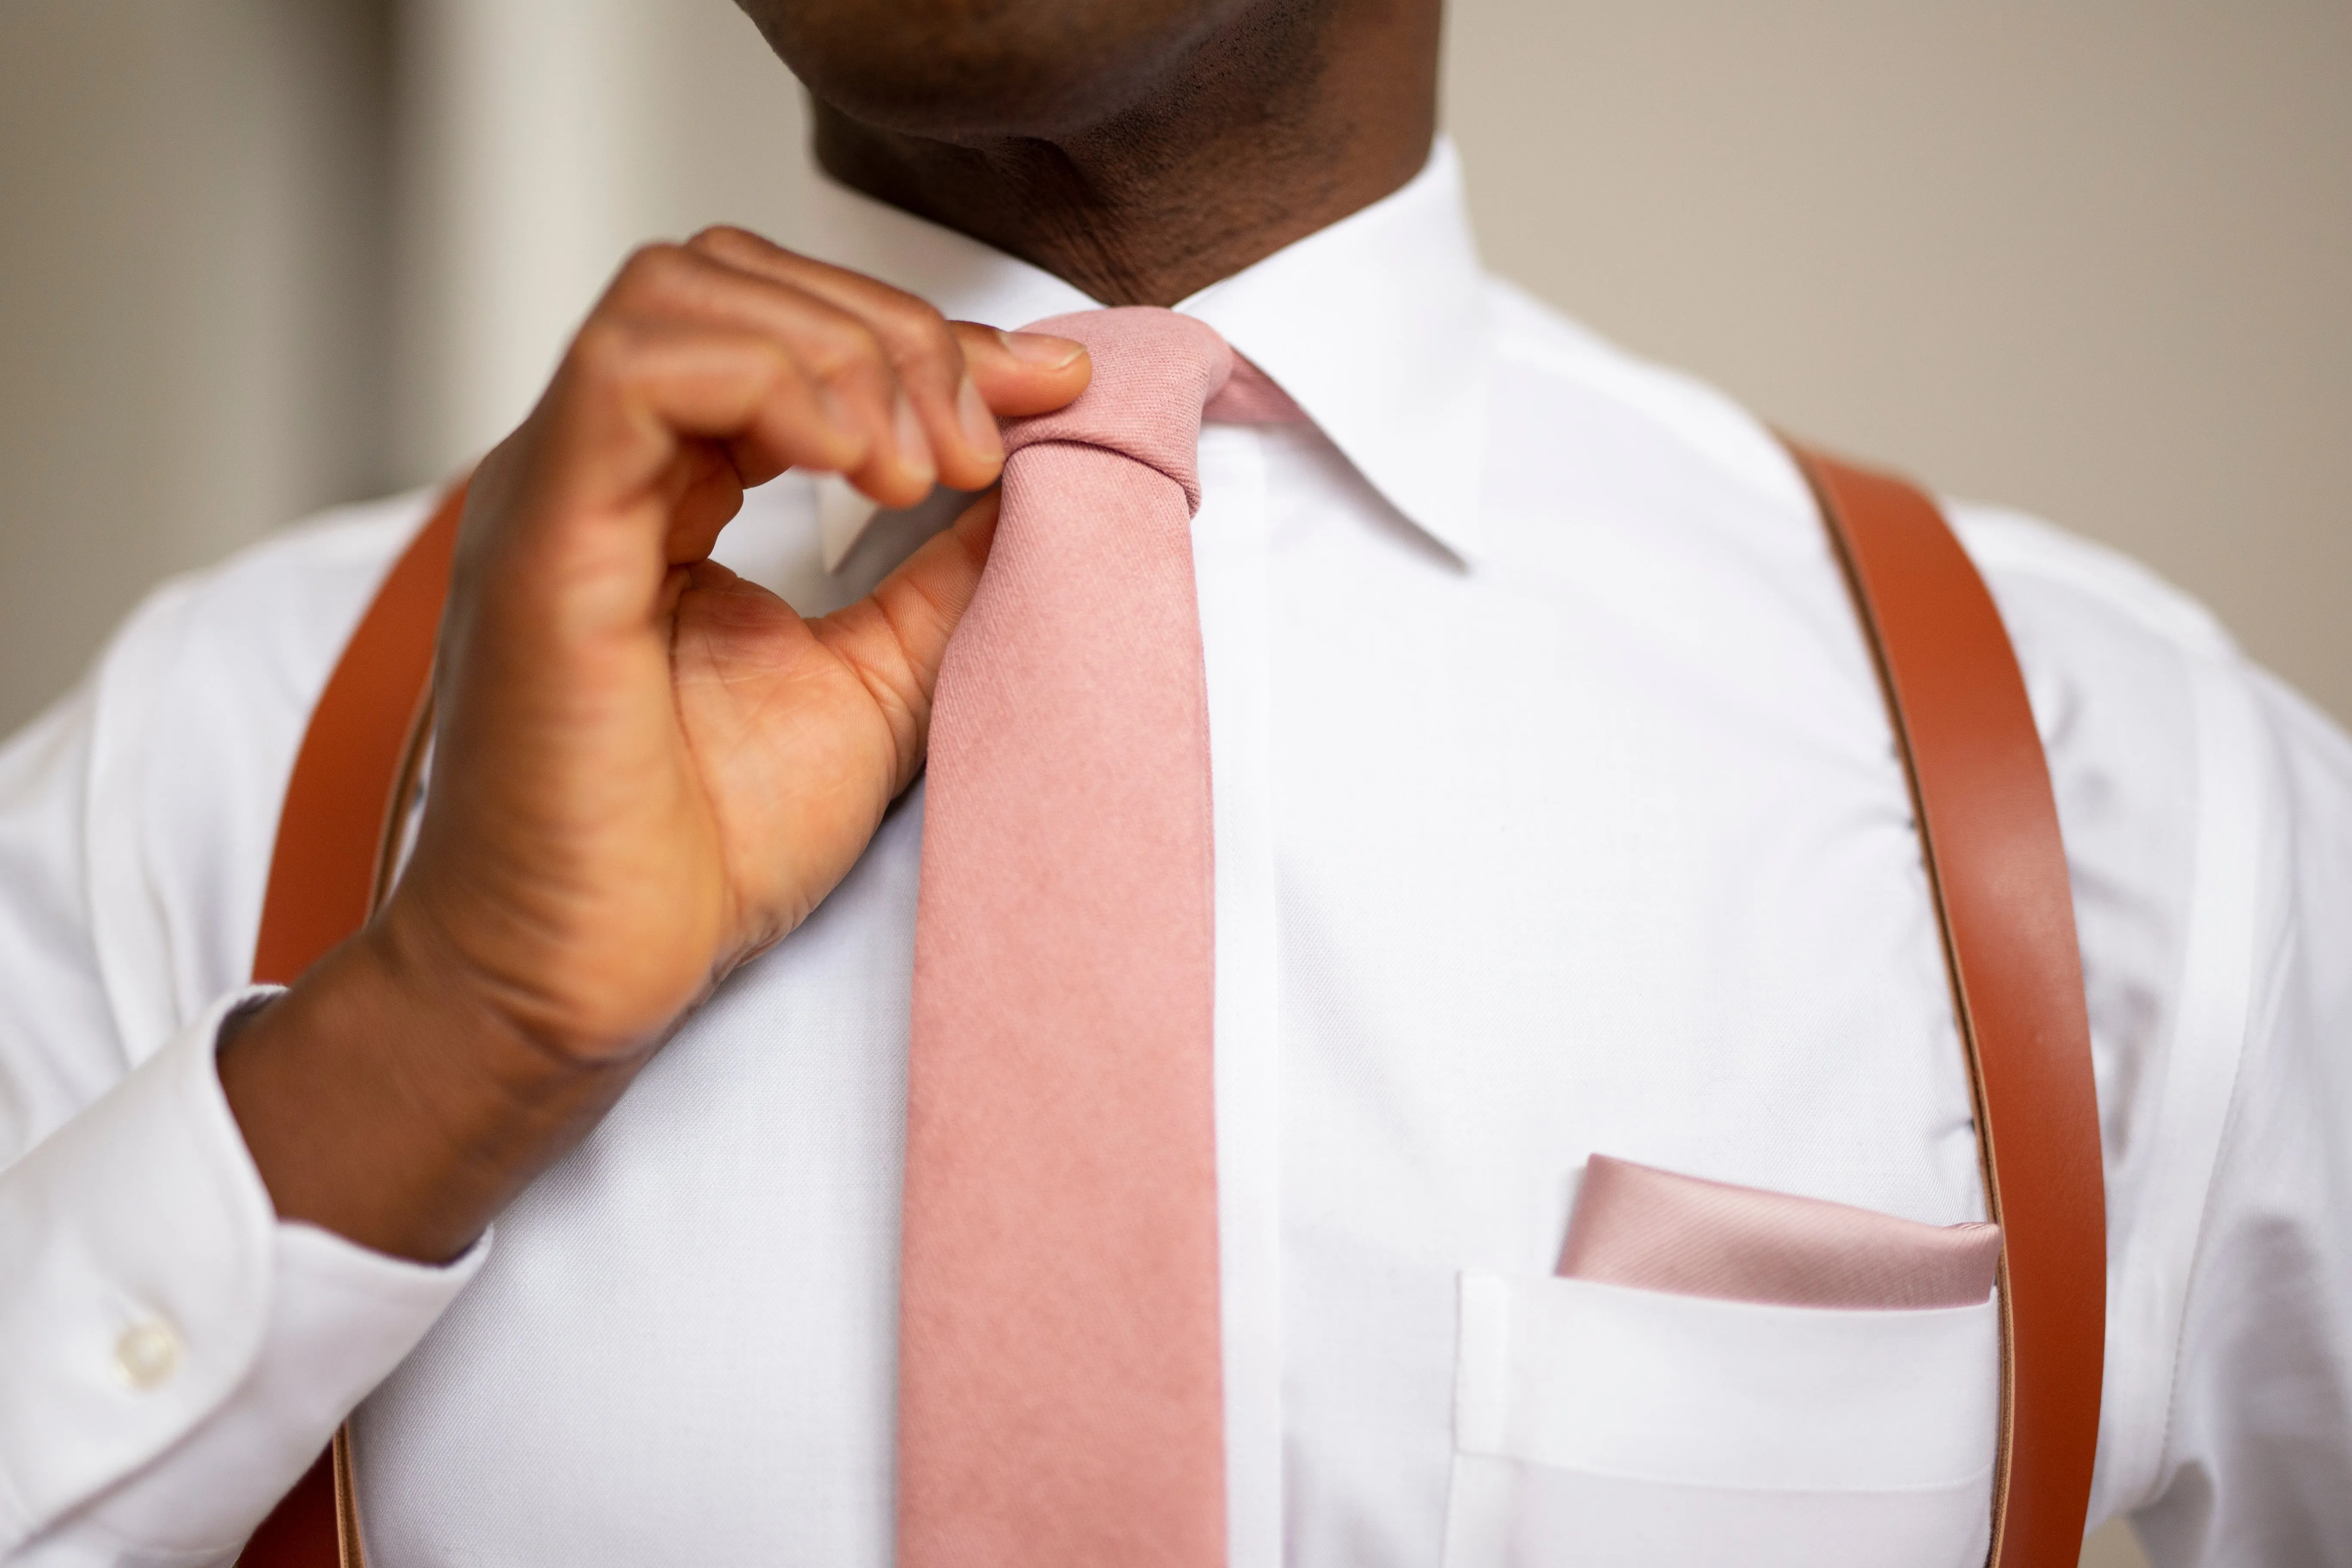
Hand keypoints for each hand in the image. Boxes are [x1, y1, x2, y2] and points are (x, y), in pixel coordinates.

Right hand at [222, 230, 1088, 1258]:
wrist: (593, 979)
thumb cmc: (705, 852)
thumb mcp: (875, 680)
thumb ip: (942, 571)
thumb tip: (1038, 470)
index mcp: (660, 495)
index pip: (780, 329)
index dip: (927, 337)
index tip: (1050, 390)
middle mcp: (597, 472)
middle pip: (731, 277)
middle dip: (889, 331)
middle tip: (976, 452)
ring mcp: (558, 493)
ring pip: (681, 293)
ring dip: (841, 353)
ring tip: (920, 471)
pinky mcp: (542, 538)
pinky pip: (637, 372)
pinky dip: (775, 386)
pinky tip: (860, 470)